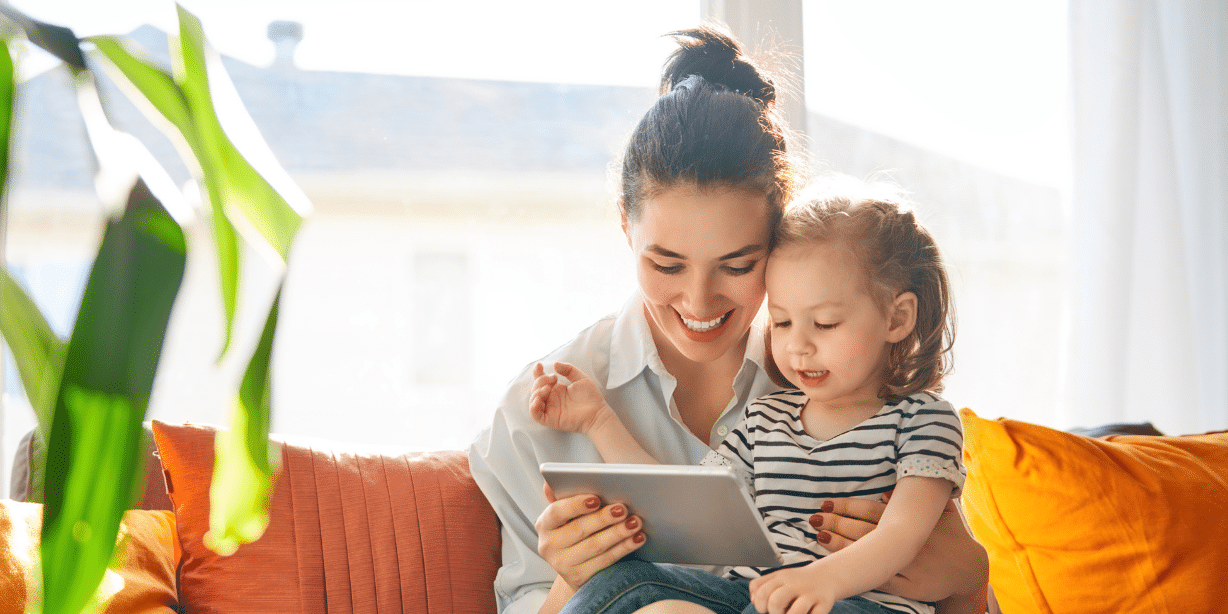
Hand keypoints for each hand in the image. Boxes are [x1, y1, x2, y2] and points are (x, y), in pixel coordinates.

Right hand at [529, 362, 609, 434]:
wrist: (597, 412)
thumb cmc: (591, 397)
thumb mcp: (580, 377)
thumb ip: (568, 369)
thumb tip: (555, 364)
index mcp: (556, 389)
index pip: (541, 381)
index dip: (537, 373)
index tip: (539, 365)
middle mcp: (551, 399)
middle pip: (536, 388)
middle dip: (541, 380)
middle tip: (554, 378)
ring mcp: (550, 409)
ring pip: (533, 400)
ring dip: (537, 392)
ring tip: (549, 388)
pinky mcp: (550, 419)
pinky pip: (535, 414)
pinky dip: (533, 406)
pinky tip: (539, 399)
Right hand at [535, 481, 645, 590]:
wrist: (576, 563)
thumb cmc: (575, 527)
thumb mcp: (567, 513)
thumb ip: (563, 496)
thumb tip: (549, 483)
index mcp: (545, 523)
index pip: (557, 512)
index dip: (576, 505)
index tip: (596, 499)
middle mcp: (549, 546)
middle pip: (579, 530)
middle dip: (604, 518)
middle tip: (624, 509)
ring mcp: (562, 565)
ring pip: (595, 546)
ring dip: (618, 533)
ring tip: (635, 522)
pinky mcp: (579, 578)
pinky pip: (605, 561)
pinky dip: (623, 548)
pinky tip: (637, 539)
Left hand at [749, 564, 834, 613]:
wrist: (827, 576)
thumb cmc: (799, 582)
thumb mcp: (780, 578)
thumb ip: (762, 586)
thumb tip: (753, 600)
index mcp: (781, 577)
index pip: (760, 590)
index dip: (759, 604)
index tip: (765, 608)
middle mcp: (794, 584)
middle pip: (775, 601)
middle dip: (773, 612)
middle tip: (779, 613)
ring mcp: (810, 594)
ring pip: (795, 612)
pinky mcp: (824, 603)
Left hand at [808, 493, 988, 602]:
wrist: (970, 571)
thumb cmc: (951, 536)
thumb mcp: (941, 513)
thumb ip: (918, 499)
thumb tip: (883, 494)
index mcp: (911, 522)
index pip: (872, 512)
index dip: (847, 507)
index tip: (826, 504)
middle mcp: (907, 542)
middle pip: (864, 531)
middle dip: (837, 524)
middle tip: (814, 519)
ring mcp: (907, 565)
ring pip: (869, 555)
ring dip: (841, 547)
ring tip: (818, 537)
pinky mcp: (909, 587)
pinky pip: (880, 580)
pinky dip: (860, 572)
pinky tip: (841, 566)